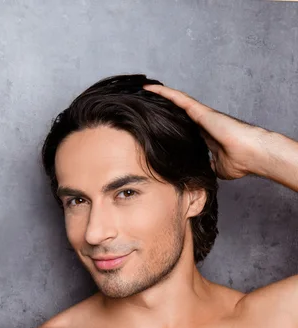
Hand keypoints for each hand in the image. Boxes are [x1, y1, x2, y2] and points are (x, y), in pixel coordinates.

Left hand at [143, 83, 267, 180]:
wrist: (251, 154)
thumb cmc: (240, 161)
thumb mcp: (217, 168)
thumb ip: (205, 167)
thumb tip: (196, 174)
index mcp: (205, 136)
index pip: (183, 128)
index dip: (170, 126)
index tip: (155, 126)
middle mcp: (202, 123)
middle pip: (177, 112)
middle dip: (162, 108)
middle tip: (142, 105)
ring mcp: (201, 115)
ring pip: (175, 102)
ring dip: (159, 96)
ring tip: (141, 91)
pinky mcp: (200, 111)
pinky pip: (178, 98)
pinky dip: (163, 92)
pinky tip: (149, 88)